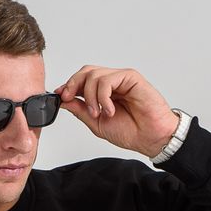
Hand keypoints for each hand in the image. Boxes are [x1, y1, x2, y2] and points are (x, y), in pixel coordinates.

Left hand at [53, 66, 179, 157]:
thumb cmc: (131, 131)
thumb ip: (80, 110)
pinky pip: (107, 79)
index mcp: (103, 93)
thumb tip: (63, 100)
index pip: (82, 80)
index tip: (59, 96)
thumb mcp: (97, 124)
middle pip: (85, 72)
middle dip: (73, 85)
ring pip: (93, 75)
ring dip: (90, 96)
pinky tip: (110, 110)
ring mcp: (121, 79)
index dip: (68, 86)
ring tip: (98, 113)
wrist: (151, 137)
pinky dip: (103, 96)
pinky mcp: (130, 77)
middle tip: (69, 99)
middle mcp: (111, 83)